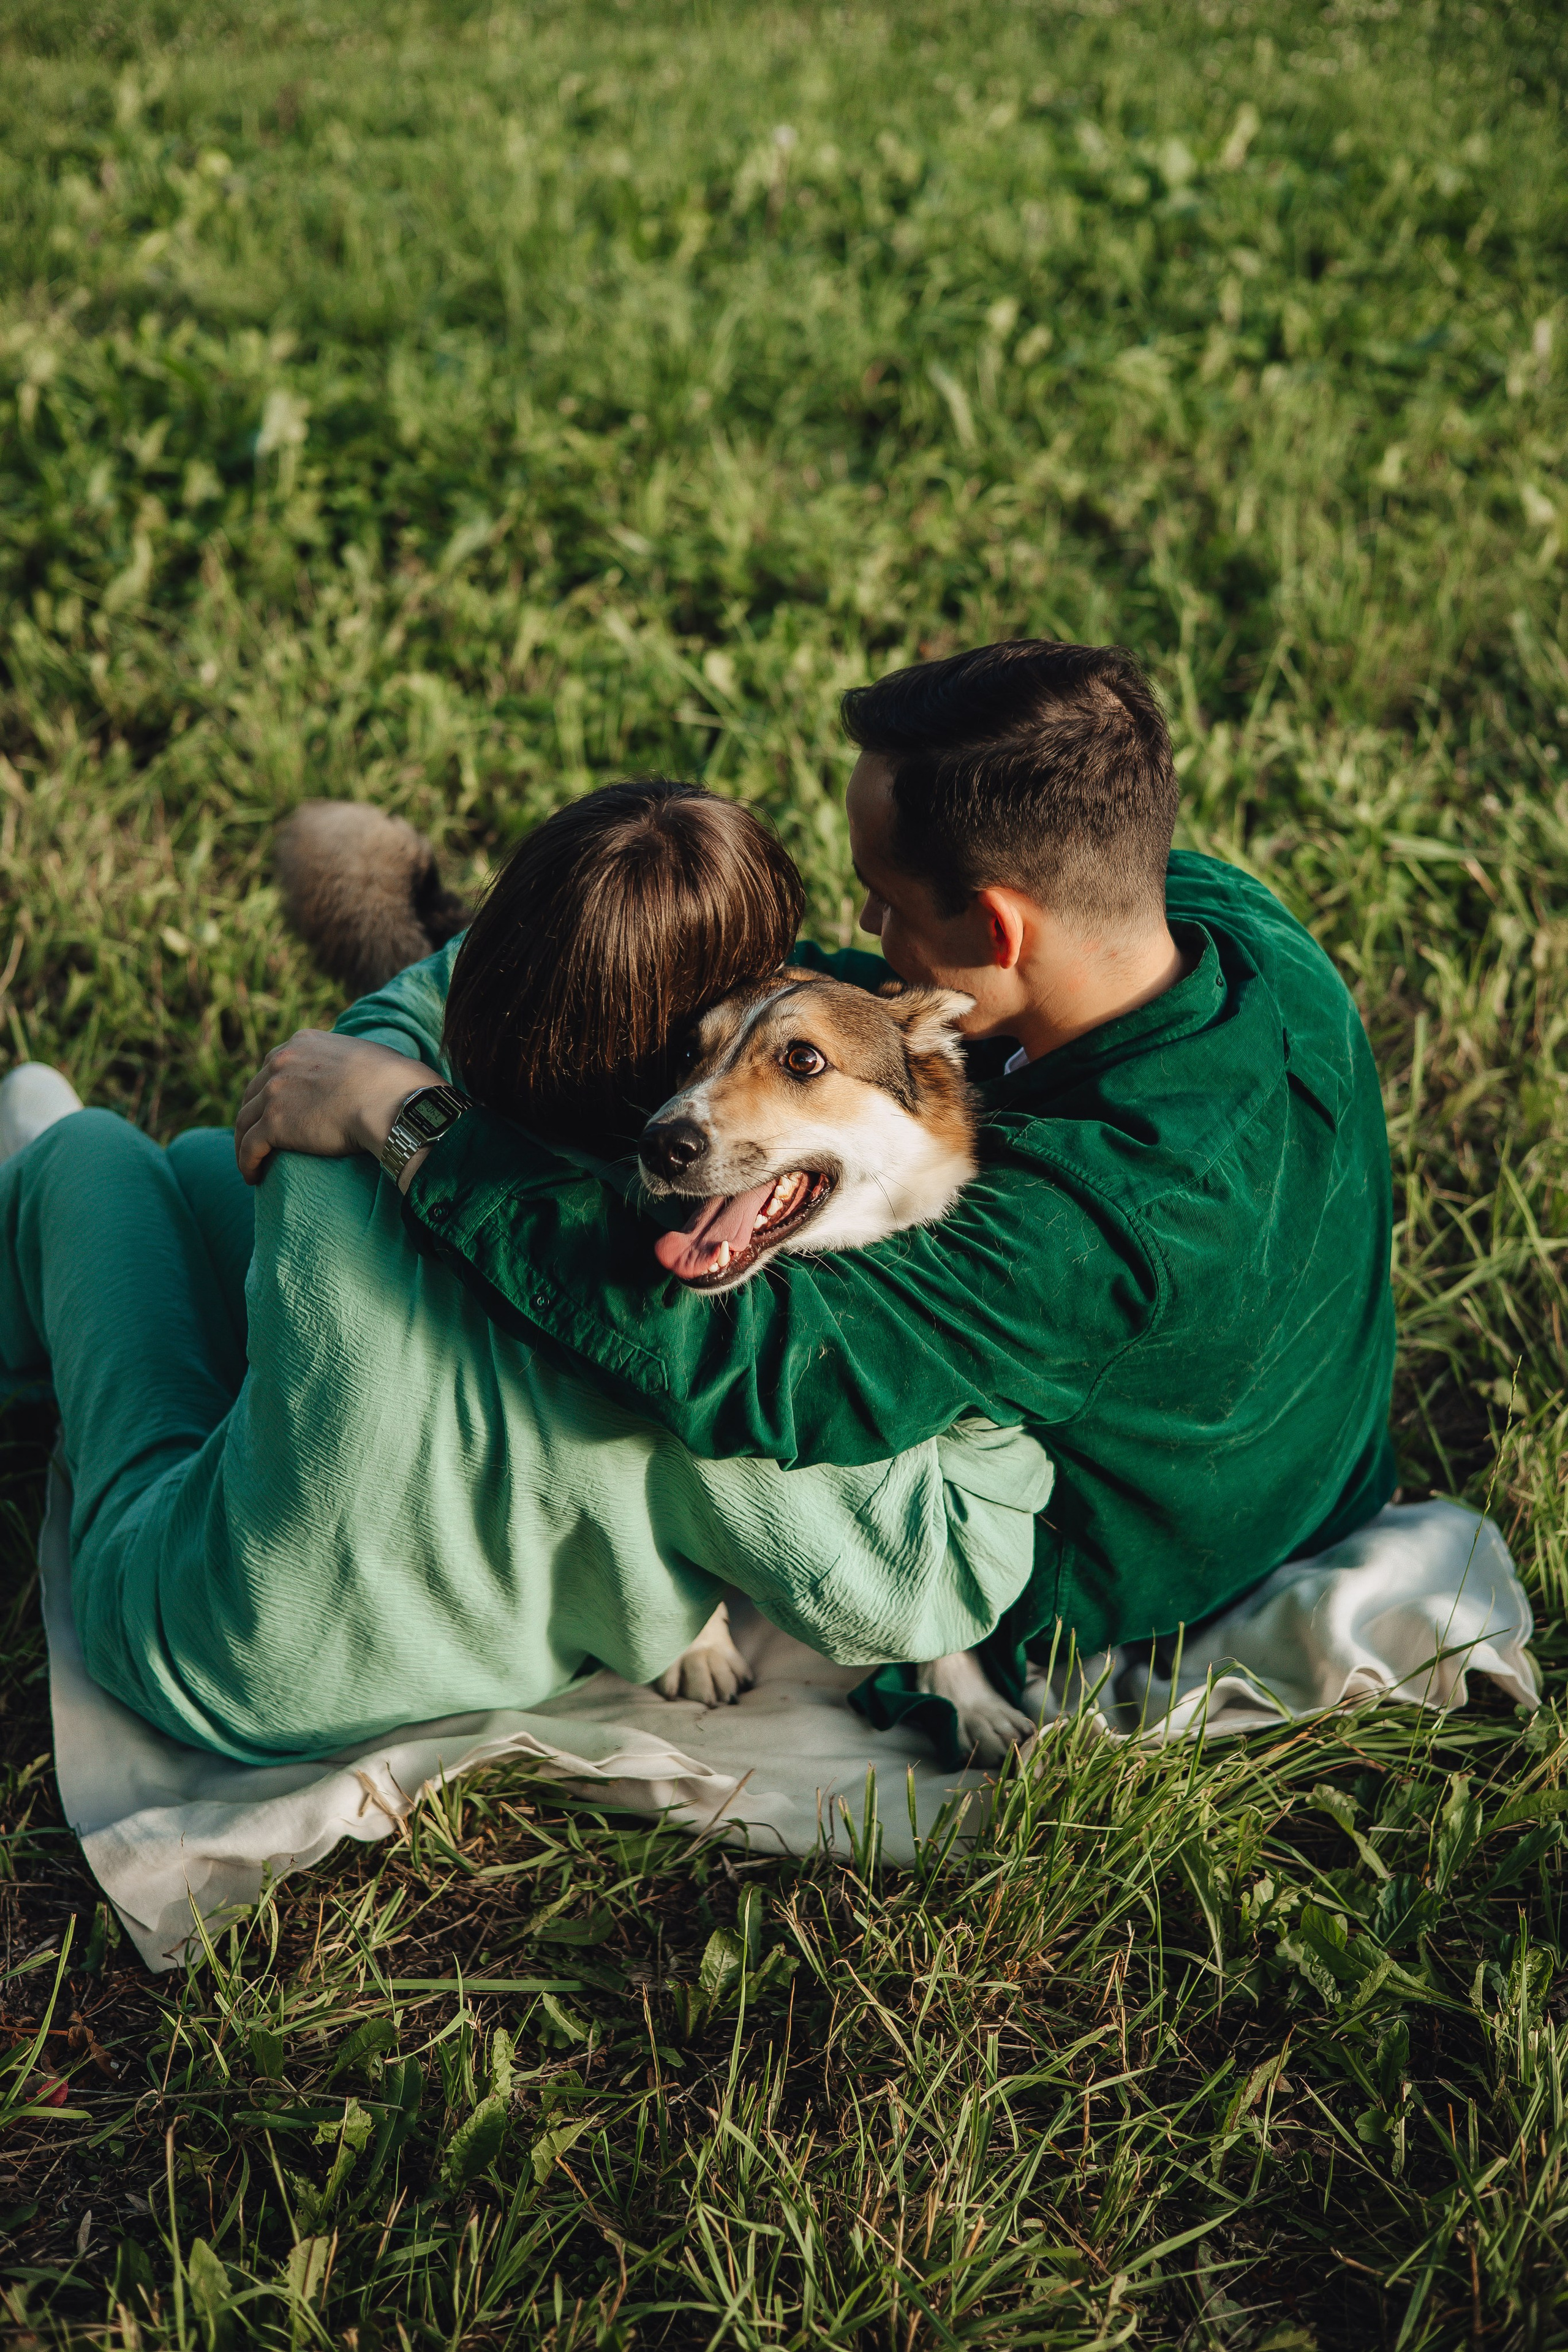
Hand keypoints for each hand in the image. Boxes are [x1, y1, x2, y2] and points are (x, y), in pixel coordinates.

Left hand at [235, 1030, 438, 1183]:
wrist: (391, 1100)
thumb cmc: (393, 1083)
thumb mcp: (363, 1056)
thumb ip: (348, 1062)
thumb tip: (361, 1077)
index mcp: (303, 1043)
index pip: (274, 1067)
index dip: (270, 1091)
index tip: (274, 1108)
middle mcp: (282, 1062)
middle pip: (253, 1093)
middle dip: (253, 1116)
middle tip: (258, 1138)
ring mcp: (274, 1092)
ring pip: (245, 1121)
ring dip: (244, 1143)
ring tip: (253, 1163)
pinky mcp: (273, 1123)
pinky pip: (249, 1147)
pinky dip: (246, 1163)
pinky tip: (253, 1177)